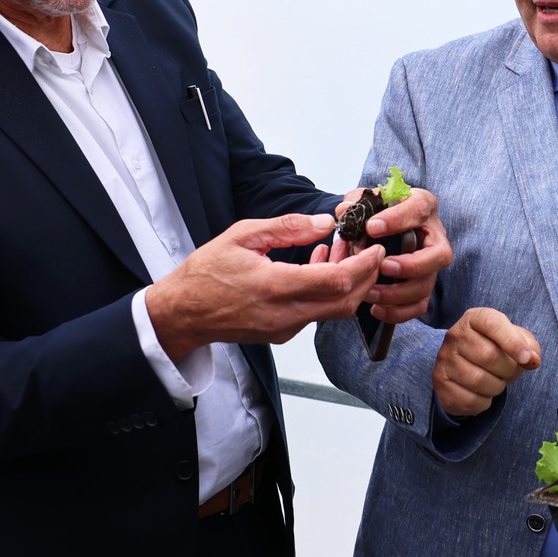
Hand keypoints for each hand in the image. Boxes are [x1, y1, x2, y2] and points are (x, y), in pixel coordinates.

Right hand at [149, 213, 383, 356]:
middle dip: (366, 275)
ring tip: (340, 249)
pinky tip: (318, 264)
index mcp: (274, 286)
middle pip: (345, 301)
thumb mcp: (242, 236)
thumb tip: (325, 223)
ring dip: (348, 282)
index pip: (336, 281)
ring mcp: (284, 329)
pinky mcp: (282, 334)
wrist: (182, 313)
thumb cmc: (206, 272)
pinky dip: (328, 291)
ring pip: (334, 310)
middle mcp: (284, 314)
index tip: (374, 247)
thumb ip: (287, 227)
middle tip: (368, 249)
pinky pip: (317, 313)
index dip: (363, 264)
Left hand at [315, 186, 454, 324]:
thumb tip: (345, 211)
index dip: (398, 219)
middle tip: (383, 266)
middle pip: (440, 255)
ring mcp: (431, 264)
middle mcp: (434, 236)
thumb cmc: (379, 209)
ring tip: (369, 293)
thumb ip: (357, 201)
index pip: (419, 209)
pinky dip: (399, 312)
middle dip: (412, 265)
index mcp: (422, 206)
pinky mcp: (423, 285)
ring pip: (427, 285)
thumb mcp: (367, 199)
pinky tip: (376, 309)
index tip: (372, 227)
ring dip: (398, 293)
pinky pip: (420, 305)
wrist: (382, 223)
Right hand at [431, 307, 539, 415]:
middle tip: (509, 372)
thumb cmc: (495, 350)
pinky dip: (484, 402)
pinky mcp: (441, 383)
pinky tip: (482, 393)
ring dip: (497, 387)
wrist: (465, 367)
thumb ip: (529, 346)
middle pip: (489, 355)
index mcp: (474, 318)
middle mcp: (455, 335)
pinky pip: (470, 399)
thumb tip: (532, 360)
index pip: (493, 324)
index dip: (513, 342)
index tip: (527, 359)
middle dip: (508, 370)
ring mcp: (444, 360)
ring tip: (496, 382)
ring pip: (479, 380)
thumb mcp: (515, 341)